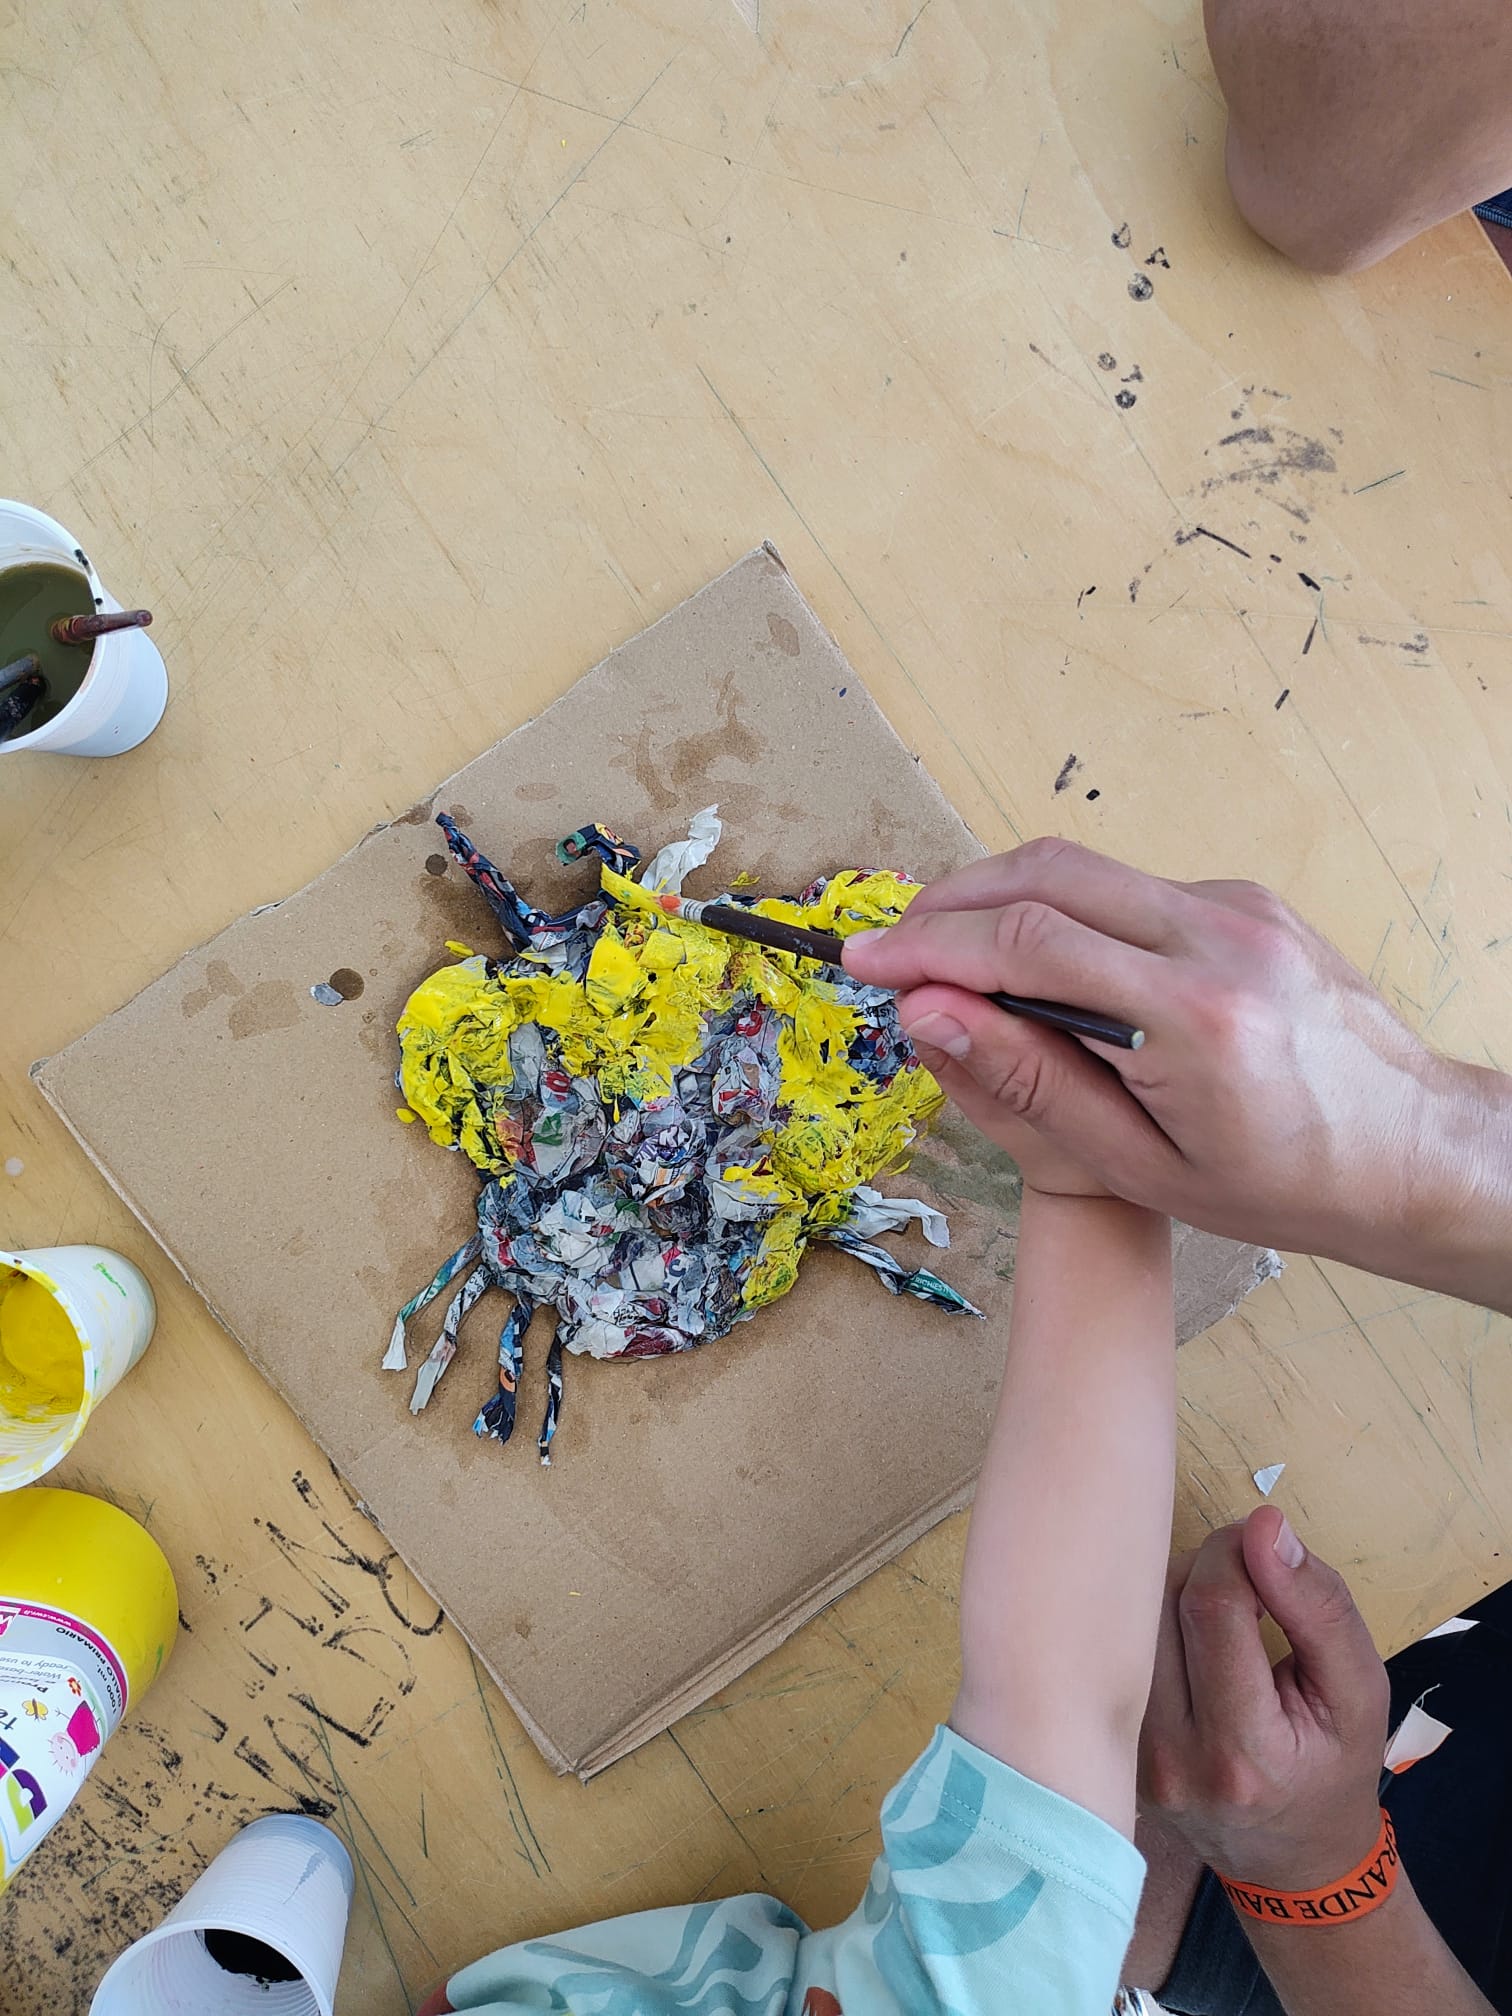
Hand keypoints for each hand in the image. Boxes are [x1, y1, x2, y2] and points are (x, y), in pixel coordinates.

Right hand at [843, 839, 1511, 1291]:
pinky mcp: (1246, 901)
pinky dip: (1065, 913)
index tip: (866, 962)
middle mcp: (1218, 937)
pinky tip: (1042, 967)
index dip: (931, 947)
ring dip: (1001, 900)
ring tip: (948, 956)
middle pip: (1048, 875)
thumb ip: (1030, 1082)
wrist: (1409, 1151)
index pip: (1029, 946)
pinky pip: (1129, 889)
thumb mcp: (1142, 1163)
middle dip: (950, 902)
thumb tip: (932, 1013)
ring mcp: (1238, 908)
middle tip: (893, 946)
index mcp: (1193, 1017)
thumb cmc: (1284, 1182)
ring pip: (1085, 871)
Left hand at [1138, 1508, 1390, 1890]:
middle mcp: (1171, 1758)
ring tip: (1224, 1615)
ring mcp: (1131, 1756)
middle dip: (1209, 1568)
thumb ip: (1318, 1607)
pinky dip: (1154, 1625)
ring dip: (1178, 1593)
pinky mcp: (1112, 1746)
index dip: (1236, 1552)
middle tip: (1251, 1580)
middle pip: (1162, 1604)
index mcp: (1243, 1752)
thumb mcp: (1361, 1691)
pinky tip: (1190, 1640)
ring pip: (1131, 1620)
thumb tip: (1266, 1527)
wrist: (1293, 1861)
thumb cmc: (1334, 1769)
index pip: (1212, 1608)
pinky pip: (1118, 1651)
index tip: (1264, 1541)